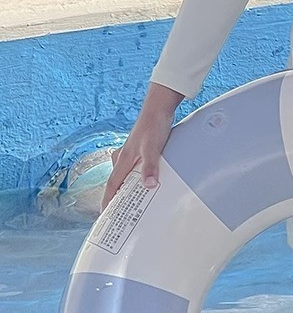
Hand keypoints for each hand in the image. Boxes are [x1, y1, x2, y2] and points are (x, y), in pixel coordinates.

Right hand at [100, 82, 183, 211]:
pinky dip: (137, 174)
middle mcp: (125, 156)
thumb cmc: (153, 125)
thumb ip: (150, 167)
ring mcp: (133, 151)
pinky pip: (136, 165)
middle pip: (117, 180)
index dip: (108, 200)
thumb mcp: (152, 148)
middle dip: (117, 195)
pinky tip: (146, 176)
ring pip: (126, 172)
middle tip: (119, 211)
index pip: (112, 185)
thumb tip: (149, 186)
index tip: (104, 215)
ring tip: (134, 197)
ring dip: (128, 184)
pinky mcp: (142, 147)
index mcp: (123, 159)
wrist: (159, 107)